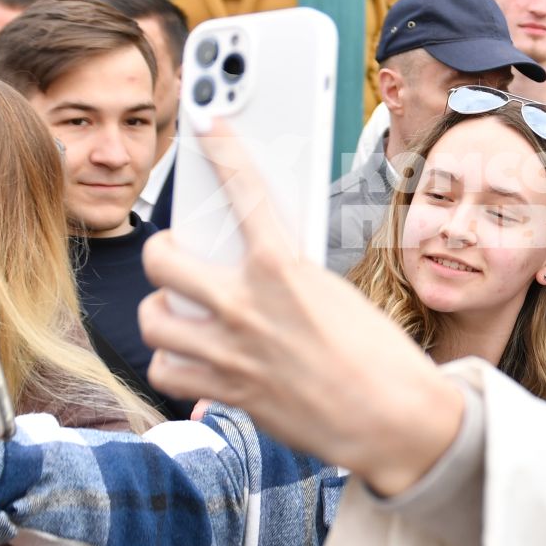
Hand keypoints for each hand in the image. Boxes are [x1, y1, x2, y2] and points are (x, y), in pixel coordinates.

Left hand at [139, 115, 462, 495]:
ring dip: (162, 312)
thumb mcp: (334, 293)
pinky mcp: (227, 393)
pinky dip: (173, 364)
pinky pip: (167, 372)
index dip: (223, 151)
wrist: (392, 418)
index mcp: (282, 270)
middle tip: (177, 253)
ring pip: (154, 319)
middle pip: (163, 259)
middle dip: (164, 251)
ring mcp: (230, 353)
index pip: (245, 193)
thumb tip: (253, 268)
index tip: (207, 127)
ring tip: (179, 310)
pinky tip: (190, 357)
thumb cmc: (376, 355)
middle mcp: (246, 308)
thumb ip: (284, 276)